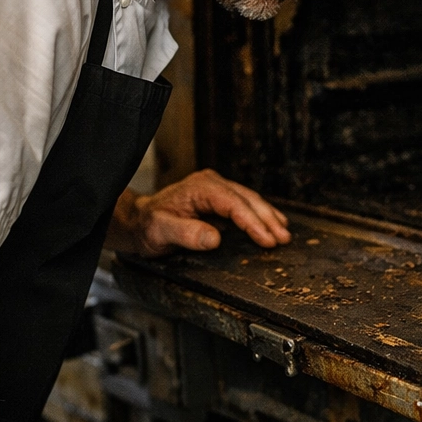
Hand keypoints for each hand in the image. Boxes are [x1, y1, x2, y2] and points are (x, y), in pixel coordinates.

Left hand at [108, 170, 290, 256]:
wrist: (138, 221)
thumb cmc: (147, 226)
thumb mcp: (161, 232)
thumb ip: (186, 234)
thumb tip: (215, 238)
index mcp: (199, 187)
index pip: (234, 204)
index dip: (252, 222)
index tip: (266, 239)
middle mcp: (210, 183)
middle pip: (247, 199)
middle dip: (267, 219)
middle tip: (283, 239)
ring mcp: (215, 187)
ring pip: (249, 199)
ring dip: (268, 216)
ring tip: (284, 233)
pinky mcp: (218, 196)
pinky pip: (244, 202)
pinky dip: (260, 213)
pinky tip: (272, 221)